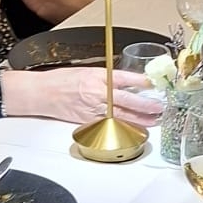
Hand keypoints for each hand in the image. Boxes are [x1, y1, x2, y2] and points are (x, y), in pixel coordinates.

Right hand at [5, 66, 163, 128]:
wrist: (42, 93)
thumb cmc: (62, 80)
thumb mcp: (87, 72)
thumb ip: (107, 78)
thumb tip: (127, 82)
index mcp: (97, 77)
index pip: (125, 78)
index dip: (142, 82)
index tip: (155, 84)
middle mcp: (97, 92)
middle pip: (127, 100)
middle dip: (146, 105)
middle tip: (160, 108)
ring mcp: (93, 108)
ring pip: (121, 115)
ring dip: (139, 119)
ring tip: (153, 120)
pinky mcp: (88, 121)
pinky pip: (109, 125)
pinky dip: (123, 127)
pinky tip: (133, 130)